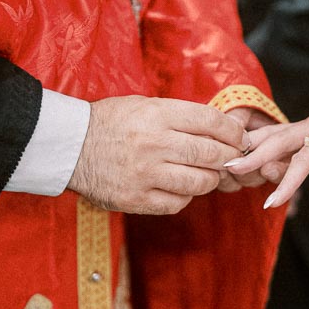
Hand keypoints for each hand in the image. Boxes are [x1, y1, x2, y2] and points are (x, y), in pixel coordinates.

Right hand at [68, 96, 248, 215]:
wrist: (70, 146)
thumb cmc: (111, 122)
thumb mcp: (144, 105)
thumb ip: (181, 116)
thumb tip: (223, 127)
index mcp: (157, 115)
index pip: (211, 121)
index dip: (233, 131)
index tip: (239, 137)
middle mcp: (154, 144)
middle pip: (211, 153)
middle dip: (228, 156)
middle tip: (230, 157)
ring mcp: (145, 174)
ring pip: (200, 182)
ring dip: (210, 179)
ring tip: (206, 173)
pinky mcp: (136, 199)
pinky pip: (178, 202)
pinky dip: (186, 196)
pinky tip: (180, 186)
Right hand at [225, 101, 308, 209]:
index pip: (305, 160)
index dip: (288, 182)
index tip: (272, 203)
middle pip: (278, 140)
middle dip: (253, 155)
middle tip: (229, 169)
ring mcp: (306, 124)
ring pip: (272, 132)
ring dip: (250, 144)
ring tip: (227, 159)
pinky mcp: (303, 126)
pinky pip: (277, 133)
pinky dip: (258, 141)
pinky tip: (242, 153)